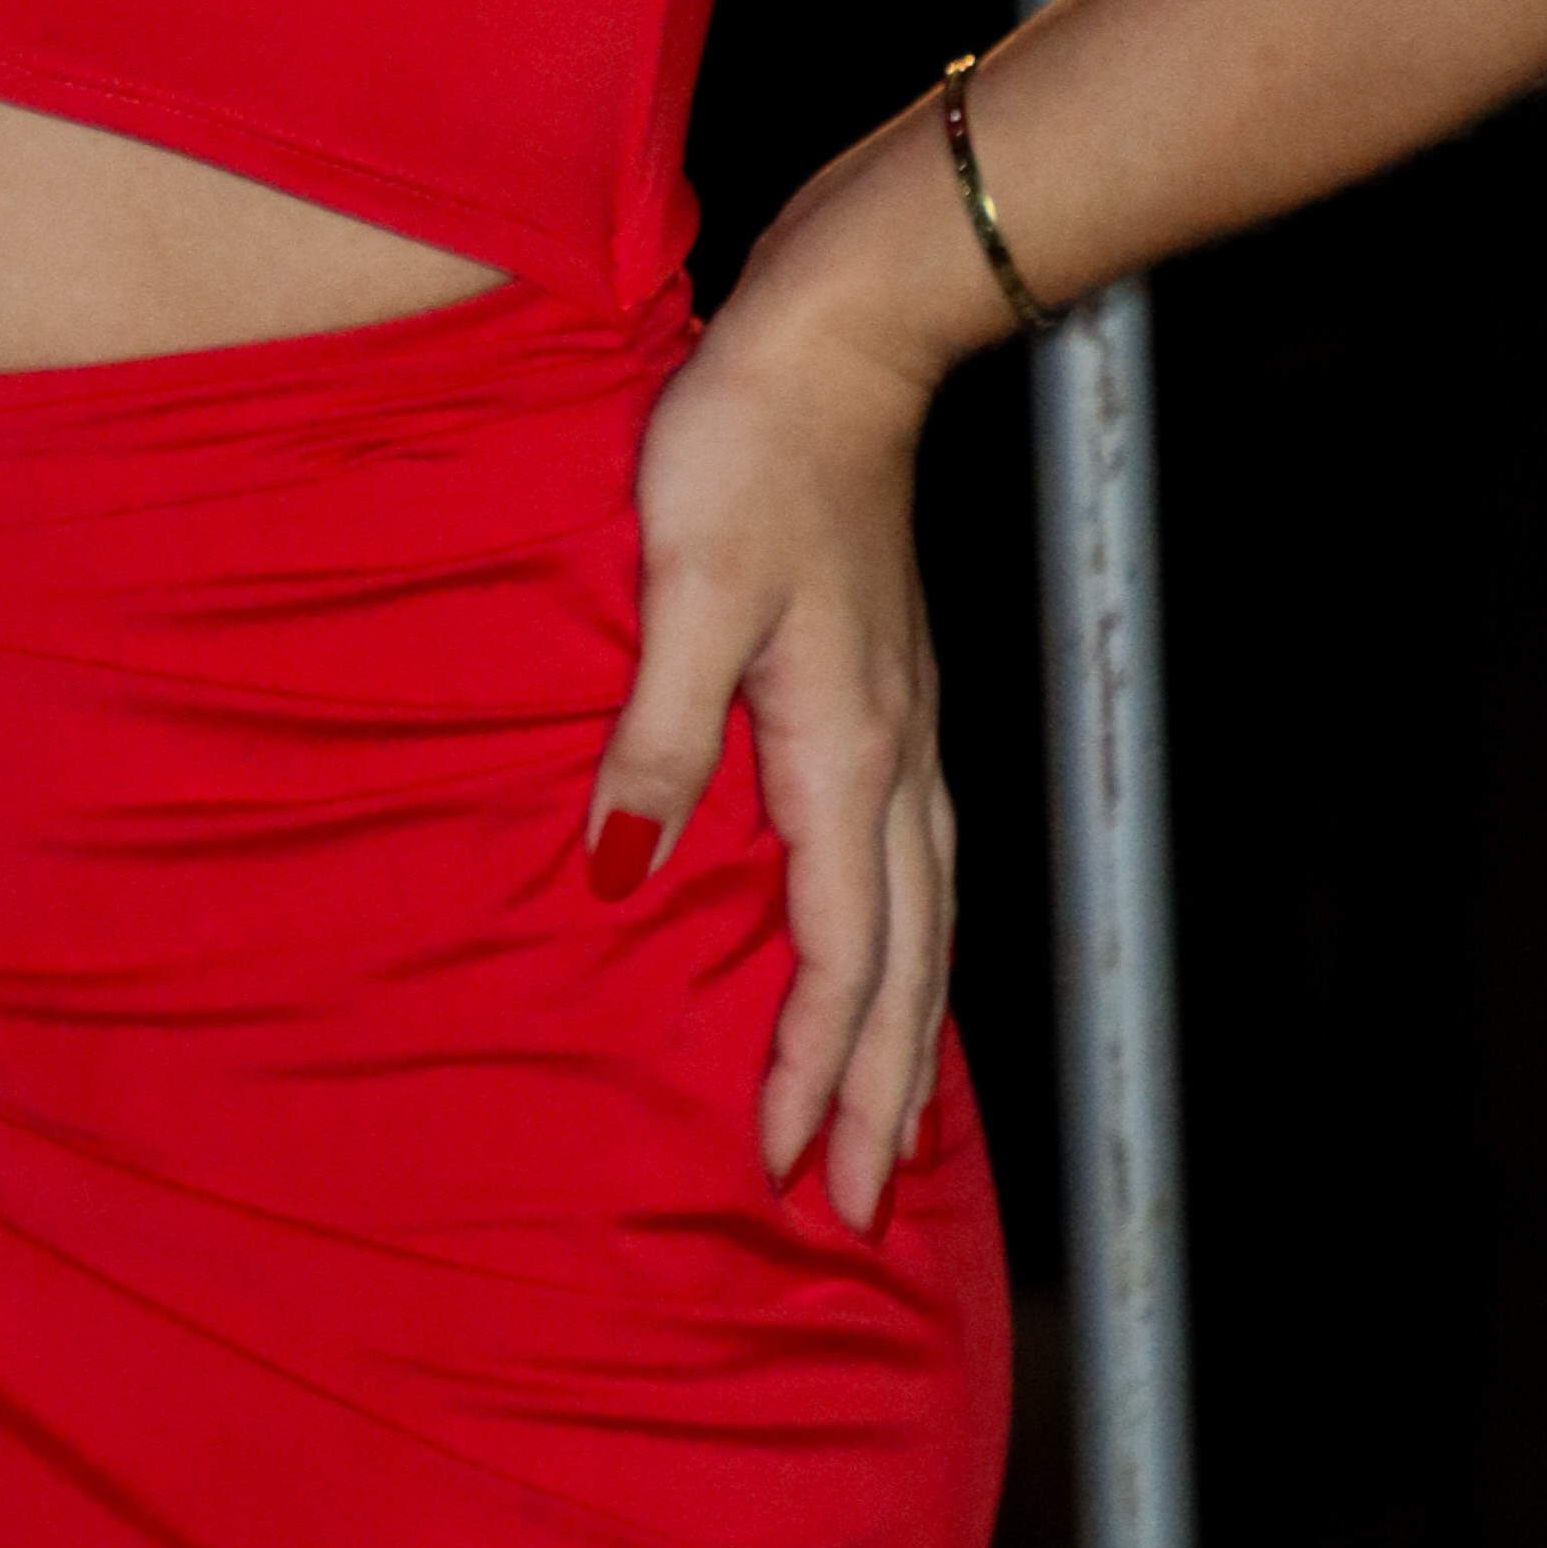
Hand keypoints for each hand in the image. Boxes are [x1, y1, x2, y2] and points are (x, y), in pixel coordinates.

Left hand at [583, 293, 952, 1224]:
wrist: (842, 336)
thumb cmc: (749, 446)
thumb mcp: (683, 585)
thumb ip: (658, 736)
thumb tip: (621, 877)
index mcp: (844, 748)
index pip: (839, 953)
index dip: (816, 1069)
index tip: (790, 1171)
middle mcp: (895, 755)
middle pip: (904, 962)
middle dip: (885, 1093)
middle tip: (866, 1210)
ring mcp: (906, 721)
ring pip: (925, 917)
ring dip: (909, 1030)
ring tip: (895, 1121)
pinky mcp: (893, 687)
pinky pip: (917, 858)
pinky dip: (910, 940)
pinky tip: (890, 952)